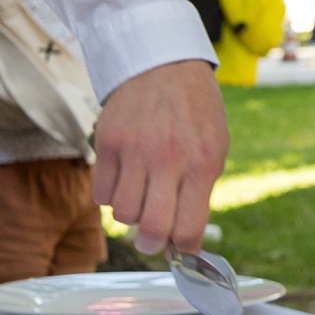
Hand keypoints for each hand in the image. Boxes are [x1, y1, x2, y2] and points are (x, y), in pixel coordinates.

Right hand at [92, 60, 230, 253]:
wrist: (164, 63)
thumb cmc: (195, 112)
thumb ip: (200, 191)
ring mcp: (134, 151)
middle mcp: (168, 159)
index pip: (189, 228)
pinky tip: (123, 181)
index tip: (180, 251)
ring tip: (140, 199)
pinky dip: (110, 197)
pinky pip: (101, 194)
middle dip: (153, 245)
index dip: (184, 249)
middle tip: (152, 241)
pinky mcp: (107, 143)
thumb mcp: (214, 148)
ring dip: (131, 216)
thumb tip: (186, 239)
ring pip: (123, 215)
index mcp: (202, 163)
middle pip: (153, 228)